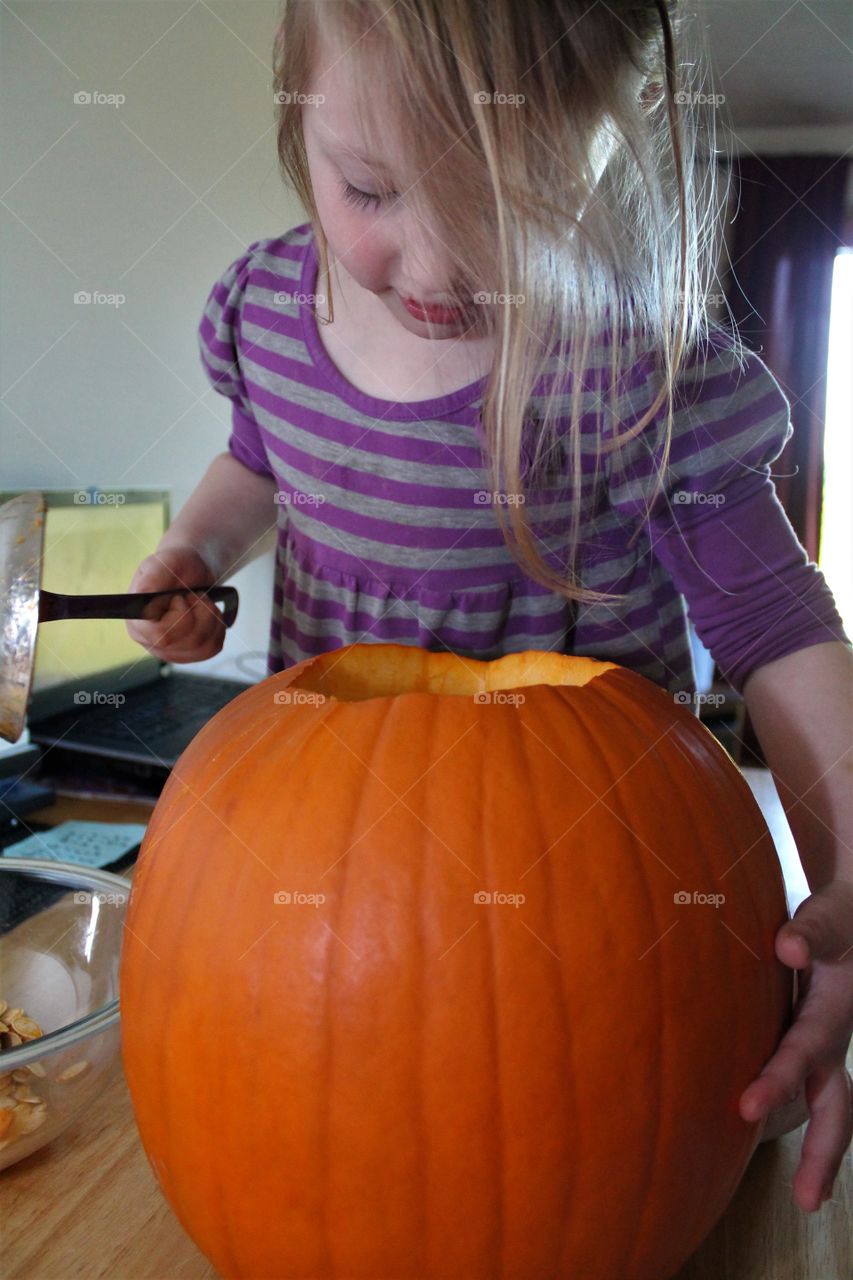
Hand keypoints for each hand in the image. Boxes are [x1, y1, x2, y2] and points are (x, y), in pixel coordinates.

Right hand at [125, 545, 226, 662]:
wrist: (192, 569)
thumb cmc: (177, 565)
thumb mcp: (165, 563)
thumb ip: (152, 579)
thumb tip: (142, 595)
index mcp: (137, 623)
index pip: (163, 636)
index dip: (180, 615)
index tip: (180, 596)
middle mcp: (150, 641)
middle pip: (188, 642)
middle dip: (200, 612)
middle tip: (192, 595)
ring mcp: (170, 651)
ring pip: (202, 646)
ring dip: (210, 617)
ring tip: (200, 601)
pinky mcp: (189, 654)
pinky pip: (212, 648)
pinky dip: (217, 627)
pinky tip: (208, 614)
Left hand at [738, 880, 852, 1210]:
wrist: (850, 917)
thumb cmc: (836, 916)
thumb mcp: (832, 917)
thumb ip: (814, 931)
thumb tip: (789, 950)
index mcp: (833, 1012)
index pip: (803, 1053)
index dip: (777, 1080)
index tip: (746, 1110)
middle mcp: (834, 1037)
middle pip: (836, 1105)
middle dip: (823, 1152)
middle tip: (807, 1202)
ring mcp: (827, 1045)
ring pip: (828, 1104)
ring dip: (818, 1149)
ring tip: (808, 1196)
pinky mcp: (811, 1043)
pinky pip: (808, 1087)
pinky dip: (794, 1115)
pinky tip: (766, 1135)